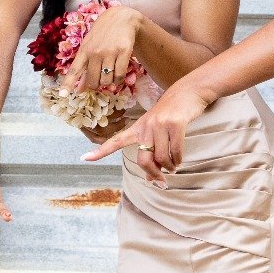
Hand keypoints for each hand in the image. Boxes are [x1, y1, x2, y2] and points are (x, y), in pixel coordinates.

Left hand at [64, 4, 140, 92]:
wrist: (121, 18)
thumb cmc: (102, 35)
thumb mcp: (89, 47)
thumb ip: (83, 67)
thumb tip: (79, 90)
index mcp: (84, 51)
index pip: (74, 70)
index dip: (68, 83)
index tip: (62, 95)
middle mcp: (95, 52)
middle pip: (93, 81)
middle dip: (96, 85)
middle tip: (99, 80)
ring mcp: (110, 52)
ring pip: (107, 80)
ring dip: (108, 83)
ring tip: (109, 74)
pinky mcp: (124, 52)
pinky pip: (119, 76)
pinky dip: (118, 81)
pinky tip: (117, 78)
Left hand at [86, 81, 213, 181]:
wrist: (189, 92)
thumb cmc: (171, 115)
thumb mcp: (157, 131)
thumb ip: (152, 153)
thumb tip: (152, 180)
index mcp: (137, 128)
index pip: (116, 141)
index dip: (100, 151)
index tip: (84, 158)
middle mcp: (145, 126)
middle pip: (143, 160)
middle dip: (153, 174)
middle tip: (161, 180)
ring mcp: (160, 124)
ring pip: (161, 158)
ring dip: (169, 167)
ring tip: (173, 166)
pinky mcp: (175, 124)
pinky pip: (175, 151)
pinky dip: (178, 160)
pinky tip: (179, 160)